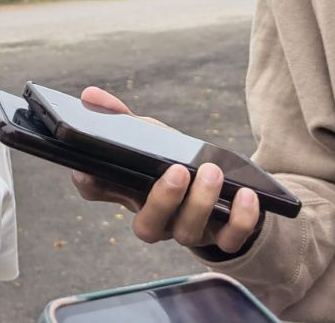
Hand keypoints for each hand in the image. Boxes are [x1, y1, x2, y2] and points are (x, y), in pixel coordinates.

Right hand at [69, 86, 262, 254]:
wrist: (216, 191)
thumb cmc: (171, 160)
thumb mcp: (148, 136)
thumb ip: (120, 116)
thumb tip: (90, 94)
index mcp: (127, 191)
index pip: (96, 190)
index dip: (88, 180)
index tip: (91, 168)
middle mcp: (154, 218)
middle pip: (147, 228)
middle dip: (163, 200)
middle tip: (178, 171)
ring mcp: (186, 231)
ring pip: (187, 233)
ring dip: (201, 203)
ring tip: (212, 172)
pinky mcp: (221, 237)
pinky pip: (230, 240)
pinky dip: (241, 220)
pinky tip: (246, 195)